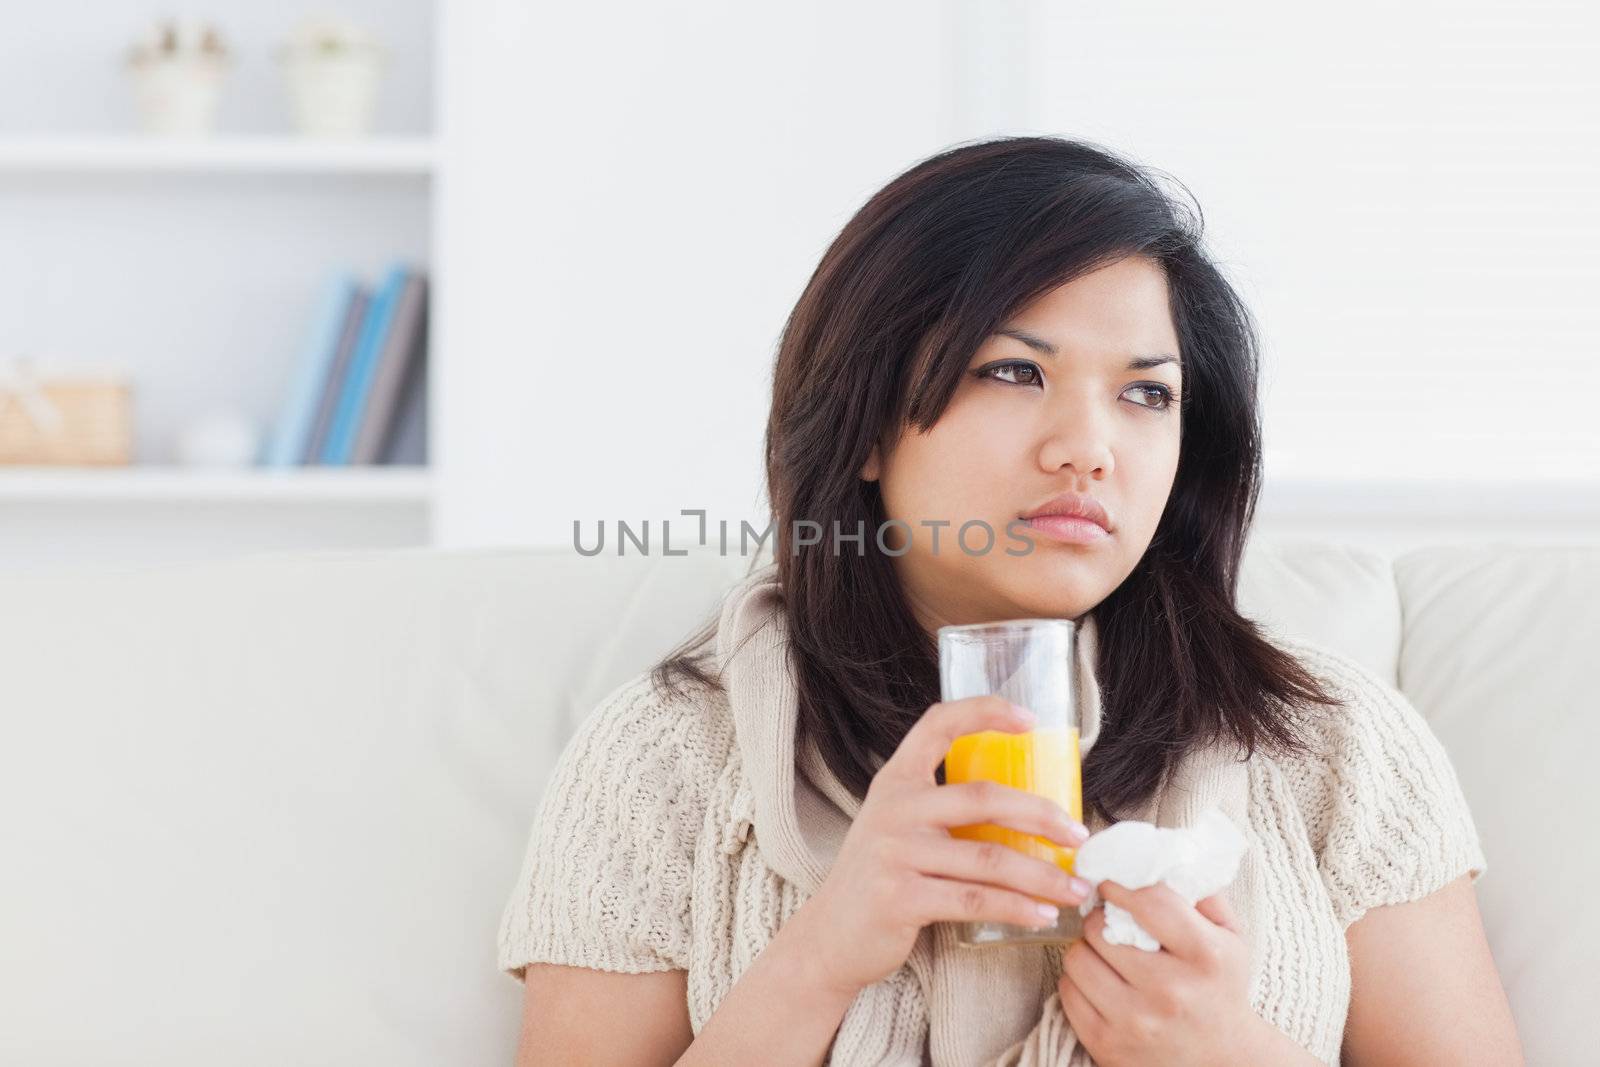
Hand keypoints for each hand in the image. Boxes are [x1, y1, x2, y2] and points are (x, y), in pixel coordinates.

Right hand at [796, 694, 1092, 997]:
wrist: (830, 937)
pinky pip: (975, 901)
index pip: (938, 725)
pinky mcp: (901, 897)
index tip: (1031, 720)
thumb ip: (942, 810)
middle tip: (1079, 835)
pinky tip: (1042, 916)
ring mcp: (895, 852)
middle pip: (984, 798)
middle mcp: (894, 808)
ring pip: (989, 858)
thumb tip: (1025, 812)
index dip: (984, 712)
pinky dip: (1017, 909)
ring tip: (1075, 888)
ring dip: (1042, 876)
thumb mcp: (899, 828)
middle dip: (1042, 816)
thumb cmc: (880, 879)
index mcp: (896, 780)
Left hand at [1058, 880, 1255, 1066]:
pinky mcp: (1108, 1045)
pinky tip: (1100, 982)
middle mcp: (1170, 992)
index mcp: (1205, 957)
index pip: (1149, 903)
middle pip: (1100, 930)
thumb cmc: (1221, 988)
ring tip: (1104, 953)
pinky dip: (1077, 981)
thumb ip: (1202, 892)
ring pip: (1077, 959)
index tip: (1109, 884)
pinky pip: (1067, 992)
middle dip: (1100, 920)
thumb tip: (1165, 851)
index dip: (1120, 887)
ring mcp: (1136, 1022)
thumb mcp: (1231, 938)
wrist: (1223, 1059)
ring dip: (1085, 950)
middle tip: (1107, 923)